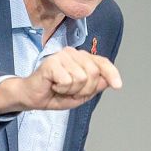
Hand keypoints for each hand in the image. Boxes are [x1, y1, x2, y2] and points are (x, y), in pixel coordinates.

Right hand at [0, 47, 121, 113]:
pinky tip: (53, 85)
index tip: (118, 86)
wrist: (32, 97)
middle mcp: (73, 53)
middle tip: (71, 92)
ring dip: (72, 90)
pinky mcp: (52, 62)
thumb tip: (108, 81)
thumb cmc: (55, 94)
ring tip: (60, 88)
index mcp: (81, 58)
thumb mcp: (80, 94)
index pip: (102, 62)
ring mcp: (62, 56)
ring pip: (82, 78)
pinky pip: (68, 80)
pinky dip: (61, 89)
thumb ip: (95, 87)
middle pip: (94, 73)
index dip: (112, 74)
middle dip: (85, 89)